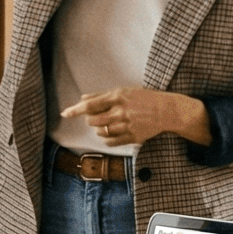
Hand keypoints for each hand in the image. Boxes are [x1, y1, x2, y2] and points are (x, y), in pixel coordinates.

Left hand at [60, 87, 212, 148]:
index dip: (75, 110)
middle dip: (91, 120)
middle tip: (99, 116)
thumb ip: (102, 96)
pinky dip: (107, 138)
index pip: (90, 105)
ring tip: (110, 123)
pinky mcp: (132, 137)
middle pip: (93, 120)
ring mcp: (126, 125)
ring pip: (100, 132)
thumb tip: (83, 98)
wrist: (167, 111)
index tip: (65, 113)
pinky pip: (110, 141)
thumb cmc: (144, 99)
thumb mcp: (124, 91)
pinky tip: (113, 132)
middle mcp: (121, 111)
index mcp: (118, 97)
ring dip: (100, 129)